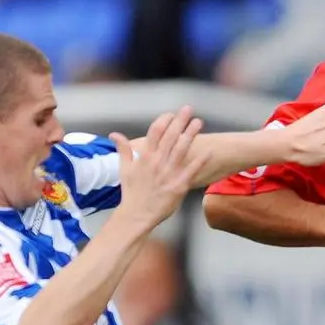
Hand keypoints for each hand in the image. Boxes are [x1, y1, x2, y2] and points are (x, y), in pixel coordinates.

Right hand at [111, 106, 204, 231]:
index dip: (164, 120)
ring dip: (191, 134)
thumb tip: (114, 134)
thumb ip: (123, 150)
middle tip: (189, 109)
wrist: (137, 215)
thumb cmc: (131, 193)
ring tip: (199, 122)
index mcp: (145, 157)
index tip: (172, 114)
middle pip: (170, 136)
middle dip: (180, 121)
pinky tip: (209, 151)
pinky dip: (200, 160)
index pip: (155, 132)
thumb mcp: (124, 169)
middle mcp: (157, 162)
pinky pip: (191, 170)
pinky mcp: (178, 186)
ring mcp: (168, 173)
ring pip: (182, 149)